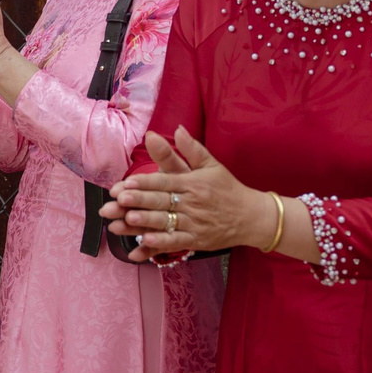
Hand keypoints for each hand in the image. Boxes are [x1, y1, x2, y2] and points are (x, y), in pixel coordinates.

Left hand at [101, 128, 262, 260]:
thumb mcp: (212, 165)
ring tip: (126, 220)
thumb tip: (178, 128)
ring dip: (146, 222)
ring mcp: (195, 223)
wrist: (252, 216)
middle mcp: (192, 203)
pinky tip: (144, 243)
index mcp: (193, 183)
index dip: (144, 183)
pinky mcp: (197, 240)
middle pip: (162, 201)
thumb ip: (192, 148)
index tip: (125, 183)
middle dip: (139, 201)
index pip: (165, 181)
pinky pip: (176, 242)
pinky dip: (160, 244)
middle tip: (118, 200)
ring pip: (167, 222)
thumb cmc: (228, 189)